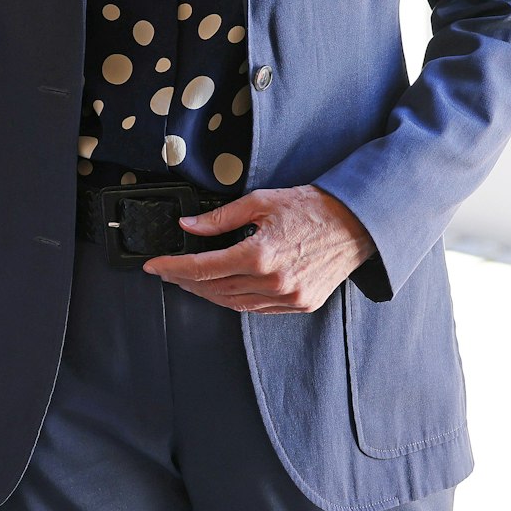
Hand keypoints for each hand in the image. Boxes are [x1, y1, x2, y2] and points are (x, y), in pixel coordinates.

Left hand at [143, 185, 376, 314]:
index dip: (173, 267)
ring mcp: (289, 297)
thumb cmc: (311, 208)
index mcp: (260, 255)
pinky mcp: (301, 304)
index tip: (154, 266)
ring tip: (189, 280)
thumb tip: (189, 226)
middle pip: (215, 288)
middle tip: (166, 271)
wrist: (356, 224)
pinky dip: (235, 300)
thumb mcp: (260, 202)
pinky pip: (257, 308)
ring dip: (207, 293)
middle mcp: (273, 282)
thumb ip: (220, 218)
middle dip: (185, 280)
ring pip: (234, 303)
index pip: (203, 268)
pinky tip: (222, 289)